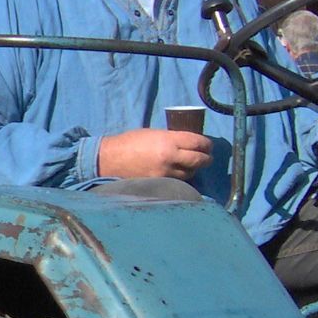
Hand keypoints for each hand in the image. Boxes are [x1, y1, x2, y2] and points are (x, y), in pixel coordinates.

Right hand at [97, 128, 211, 180]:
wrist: (109, 160)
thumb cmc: (129, 142)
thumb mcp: (153, 133)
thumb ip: (171, 138)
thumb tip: (187, 143)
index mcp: (168, 140)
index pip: (197, 142)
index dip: (206, 144)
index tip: (208, 145)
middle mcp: (170, 157)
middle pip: (199, 160)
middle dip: (206, 158)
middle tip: (208, 158)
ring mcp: (165, 173)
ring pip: (190, 173)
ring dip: (194, 169)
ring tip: (193, 166)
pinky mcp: (160, 184)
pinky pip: (178, 181)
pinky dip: (182, 177)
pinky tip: (180, 174)